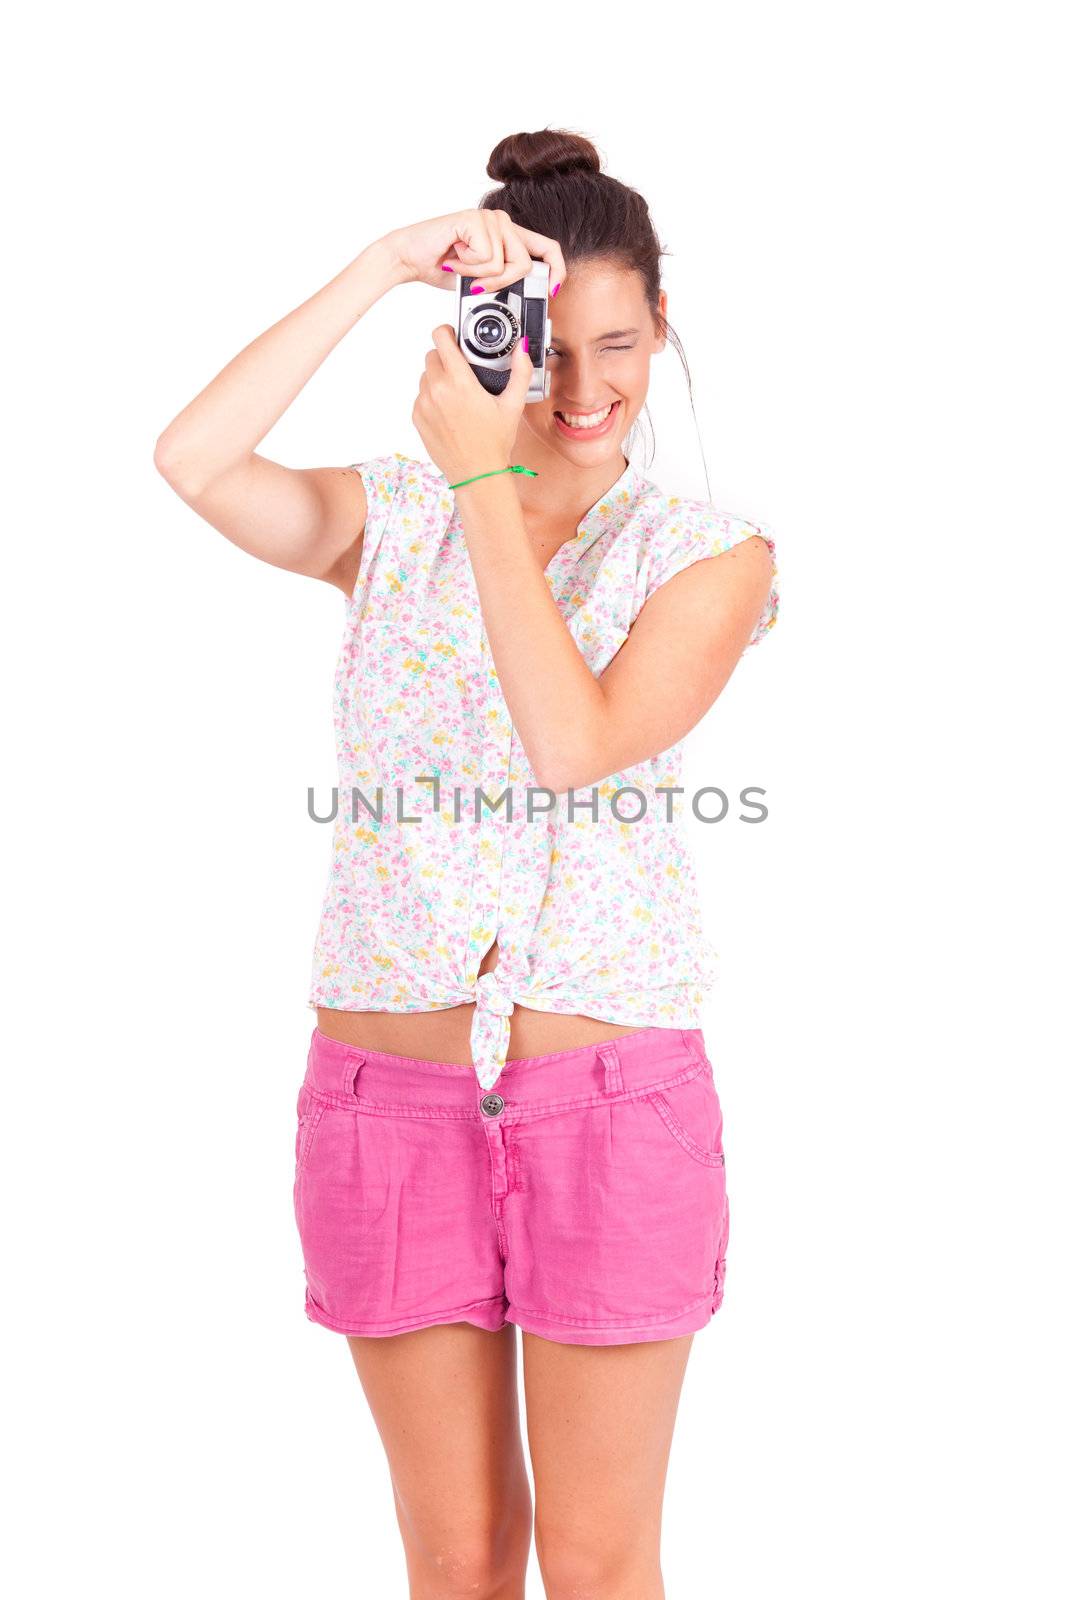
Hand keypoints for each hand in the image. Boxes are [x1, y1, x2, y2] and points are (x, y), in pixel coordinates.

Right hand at [383, 208, 566, 294]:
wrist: (410, 257)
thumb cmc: (443, 267)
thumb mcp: (482, 280)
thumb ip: (505, 281)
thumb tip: (528, 294)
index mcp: (509, 235)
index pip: (548, 248)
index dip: (556, 270)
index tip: (552, 290)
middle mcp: (503, 222)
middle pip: (524, 263)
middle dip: (501, 283)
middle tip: (478, 285)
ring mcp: (490, 218)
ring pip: (503, 264)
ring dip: (478, 275)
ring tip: (460, 265)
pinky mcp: (475, 219)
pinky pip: (486, 257)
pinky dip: (467, 266)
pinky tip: (454, 256)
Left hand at [412, 324, 533, 487]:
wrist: (476, 474)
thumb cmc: (494, 443)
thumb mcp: (512, 405)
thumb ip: (520, 372)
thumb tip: (523, 348)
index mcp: (459, 382)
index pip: (440, 338)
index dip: (447, 332)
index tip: (453, 336)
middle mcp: (437, 390)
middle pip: (432, 355)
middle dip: (445, 357)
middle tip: (461, 370)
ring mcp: (424, 404)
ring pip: (425, 376)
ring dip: (438, 377)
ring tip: (456, 393)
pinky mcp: (417, 417)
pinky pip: (421, 396)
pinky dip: (432, 397)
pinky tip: (449, 410)